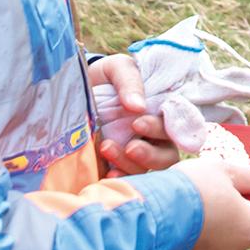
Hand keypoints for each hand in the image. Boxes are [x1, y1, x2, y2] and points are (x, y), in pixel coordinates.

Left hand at [88, 55, 183, 171]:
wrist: (76, 90)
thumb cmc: (107, 78)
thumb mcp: (118, 69)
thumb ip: (130, 82)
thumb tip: (137, 106)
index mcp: (159, 113)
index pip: (173, 127)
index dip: (160, 129)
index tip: (137, 123)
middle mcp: (153, 137)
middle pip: (166, 155)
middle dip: (150, 155)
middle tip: (130, 146)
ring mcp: (136, 155)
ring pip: (147, 170)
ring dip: (130, 165)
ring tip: (106, 149)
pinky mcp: (118, 166)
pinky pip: (127, 180)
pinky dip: (121, 178)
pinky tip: (108, 173)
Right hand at [175, 159, 249, 249]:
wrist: (150, 216)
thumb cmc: (192, 188)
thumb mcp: (224, 171)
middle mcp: (236, 249)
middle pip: (248, 229)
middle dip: (239, 211)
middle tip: (221, 190)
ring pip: (223, 240)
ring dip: (216, 225)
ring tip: (196, 204)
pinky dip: (196, 237)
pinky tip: (181, 220)